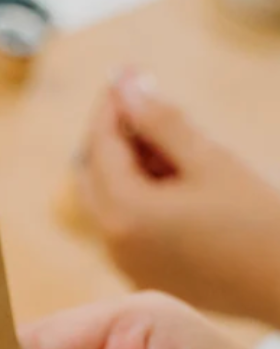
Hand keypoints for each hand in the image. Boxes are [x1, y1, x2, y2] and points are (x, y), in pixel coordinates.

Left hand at [77, 69, 279, 326]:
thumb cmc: (256, 223)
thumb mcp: (208, 160)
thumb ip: (161, 121)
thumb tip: (126, 84)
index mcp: (124, 214)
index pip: (99, 147)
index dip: (111, 106)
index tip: (124, 73)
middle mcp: (113, 245)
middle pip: (93, 175)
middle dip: (113, 135)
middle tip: (142, 100)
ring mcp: (127, 265)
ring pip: (109, 200)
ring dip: (127, 164)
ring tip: (170, 137)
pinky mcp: (145, 275)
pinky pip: (126, 226)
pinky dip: (138, 195)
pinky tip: (174, 176)